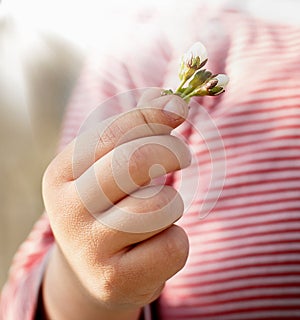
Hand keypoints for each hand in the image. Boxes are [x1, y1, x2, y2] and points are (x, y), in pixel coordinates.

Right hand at [42, 88, 190, 319]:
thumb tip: (168, 96)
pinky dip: (177, 239)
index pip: (112, 133)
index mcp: (60, 175)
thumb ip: (135, 131)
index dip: (152, 116)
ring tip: (158, 210)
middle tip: (184, 154)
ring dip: (172, 202)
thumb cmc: (108, 207)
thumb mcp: (108, 168)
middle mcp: (66, 211)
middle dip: (172, 150)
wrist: (93, 269)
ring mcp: (89, 249)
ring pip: (161, 205)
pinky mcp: (116, 281)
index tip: (178, 109)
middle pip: (135, 163)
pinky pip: (173, 245)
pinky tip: (157, 244)